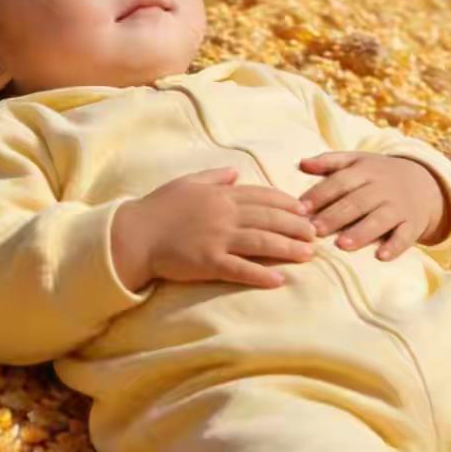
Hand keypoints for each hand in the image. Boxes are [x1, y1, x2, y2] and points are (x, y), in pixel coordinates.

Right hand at [112, 168, 315, 292]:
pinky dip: (261, 274)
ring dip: (288, 248)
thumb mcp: (187, 183)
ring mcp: (217, 238)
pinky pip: (240, 269)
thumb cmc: (159, 208)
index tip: (305, 209)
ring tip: (309, 254)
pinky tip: (279, 280)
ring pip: (261, 241)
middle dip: (296, 225)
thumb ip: (214, 176)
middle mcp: (223, 214)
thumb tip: (236, 172)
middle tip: (317, 233)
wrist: (134, 234)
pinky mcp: (208, 262)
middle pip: (269, 218)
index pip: (262, 196)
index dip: (286, 203)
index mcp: (220, 195)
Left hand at [299, 153, 446, 260]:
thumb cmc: (377, 175)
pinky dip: (395, 246)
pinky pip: (405, 236)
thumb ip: (329, 162)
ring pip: (380, 219)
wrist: (422, 183)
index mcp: (365, 171)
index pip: (340, 181)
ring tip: (342, 245)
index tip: (301, 208)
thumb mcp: (357, 161)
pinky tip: (381, 257)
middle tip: (314, 230)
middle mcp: (382, 188)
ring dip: (361, 232)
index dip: (320, 194)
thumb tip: (301, 163)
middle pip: (357, 202)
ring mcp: (399, 207)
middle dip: (335, 216)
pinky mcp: (412, 225)